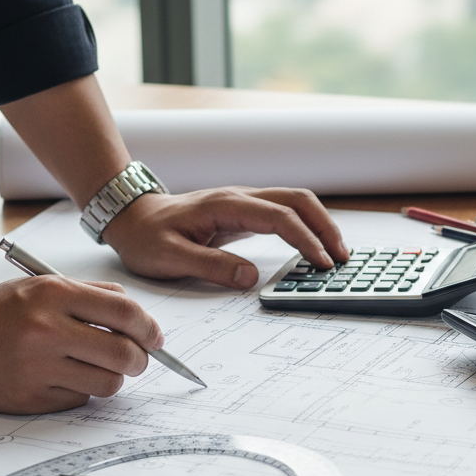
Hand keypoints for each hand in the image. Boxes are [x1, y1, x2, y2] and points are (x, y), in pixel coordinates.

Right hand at [0, 275, 162, 413]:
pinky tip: (64, 377)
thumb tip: (141, 319)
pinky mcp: (29, 397)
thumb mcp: (44, 286)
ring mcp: (37, 367)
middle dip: (141, 359)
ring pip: (108, 383)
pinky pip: (80, 399)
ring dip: (113, 377)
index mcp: (54, 295)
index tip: (155, 337)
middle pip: (124, 354)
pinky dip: (81, 390)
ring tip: (97, 367)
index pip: (125, 312)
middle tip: (137, 359)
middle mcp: (46, 330)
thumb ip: (95, 296)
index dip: (150, 328)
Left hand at [102, 187, 349, 287]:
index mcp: (226, 205)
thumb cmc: (147, 236)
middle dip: (326, 226)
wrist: (132, 217)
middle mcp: (241, 197)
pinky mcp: (246, 212)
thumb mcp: (169, 257)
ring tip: (337, 253)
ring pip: (296, 202)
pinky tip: (314, 246)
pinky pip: (286, 212)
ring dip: (321, 224)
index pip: (279, 216)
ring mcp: (245, 203)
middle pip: (298, 200)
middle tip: (343, 257)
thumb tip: (249, 277)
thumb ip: (210, 266)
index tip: (321, 262)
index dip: (304, 238)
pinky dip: (307, 226)